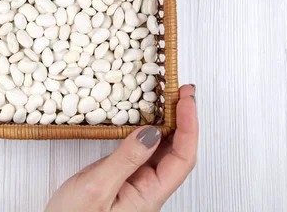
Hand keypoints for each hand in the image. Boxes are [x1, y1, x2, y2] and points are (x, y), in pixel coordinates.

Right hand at [46, 85, 197, 211]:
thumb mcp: (97, 188)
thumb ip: (126, 159)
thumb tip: (151, 132)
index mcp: (149, 196)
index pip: (183, 158)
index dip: (189, 126)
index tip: (186, 100)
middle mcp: (147, 189)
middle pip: (178, 151)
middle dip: (183, 118)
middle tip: (181, 91)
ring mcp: (135, 183)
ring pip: (161, 150)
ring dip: (167, 123)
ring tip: (168, 98)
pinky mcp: (121, 178)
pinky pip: (141, 151)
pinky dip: (147, 130)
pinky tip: (144, 119)